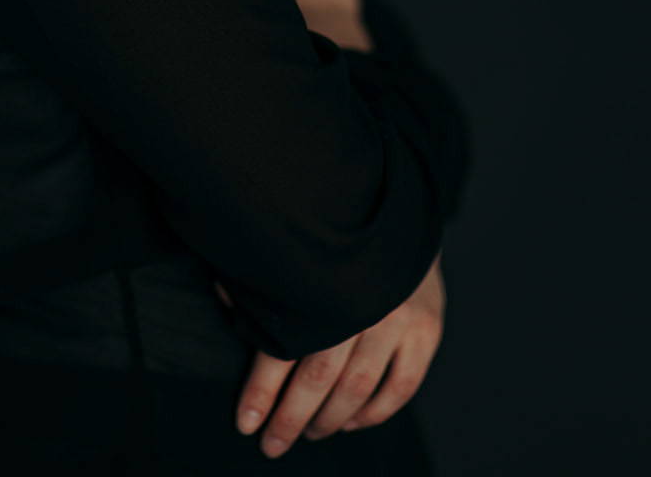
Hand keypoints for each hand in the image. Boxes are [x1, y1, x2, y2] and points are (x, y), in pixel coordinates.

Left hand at [213, 253, 445, 454]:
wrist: (397, 207)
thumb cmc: (337, 231)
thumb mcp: (297, 244)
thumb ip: (264, 276)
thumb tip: (225, 299)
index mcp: (319, 281)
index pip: (282, 348)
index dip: (262, 392)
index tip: (246, 422)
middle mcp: (359, 303)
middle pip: (317, 378)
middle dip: (290, 418)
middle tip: (273, 443)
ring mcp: (397, 318)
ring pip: (356, 390)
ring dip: (328, 420)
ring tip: (309, 432)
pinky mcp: (426, 329)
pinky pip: (400, 388)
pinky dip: (374, 413)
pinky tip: (352, 420)